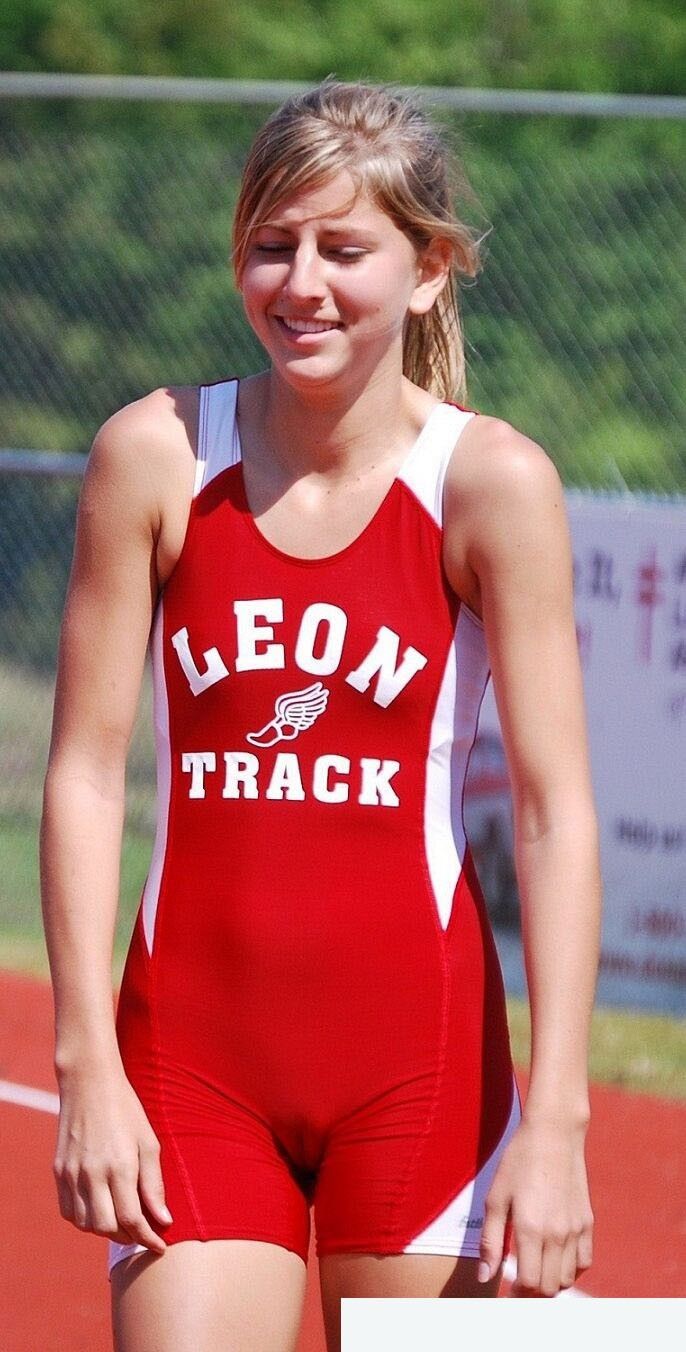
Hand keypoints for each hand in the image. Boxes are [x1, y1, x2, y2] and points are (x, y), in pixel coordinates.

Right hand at [53, 1061, 171, 1252]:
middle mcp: (92, 1174)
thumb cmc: (126, 1110)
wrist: (89, 1083)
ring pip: (85, 1224)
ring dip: (105, 1230)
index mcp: (119, 1166)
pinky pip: (68, 1211)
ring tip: (122, 1219)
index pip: (132, 1219)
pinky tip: (100, 1208)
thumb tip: (164, 1220)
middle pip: (107, 1228)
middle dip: (127, 1236)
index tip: (161, 1246)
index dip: (148, 1238)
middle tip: (142, 1231)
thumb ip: (154, 1184)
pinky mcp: (59, 1172)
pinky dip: (84, 1219)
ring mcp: (71, 1174)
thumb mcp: (149, 1142)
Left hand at [478, 1116, 593, 1296]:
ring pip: (567, 1279)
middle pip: (549, 1287)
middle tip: (518, 1284)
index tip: (507, 1290)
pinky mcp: (587, 1222)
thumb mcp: (495, 1198)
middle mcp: (556, 1235)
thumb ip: (490, 1241)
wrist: (553, 1134)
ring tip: (535, 1271)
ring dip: (551, 1283)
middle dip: (532, 1293)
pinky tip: (556, 1260)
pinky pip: (584, 1261)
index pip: (529, 1283)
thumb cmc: (518, 1162)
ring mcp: (575, 1229)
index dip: (516, 1293)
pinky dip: (571, 1270)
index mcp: (531, 1230)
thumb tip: (485, 1277)